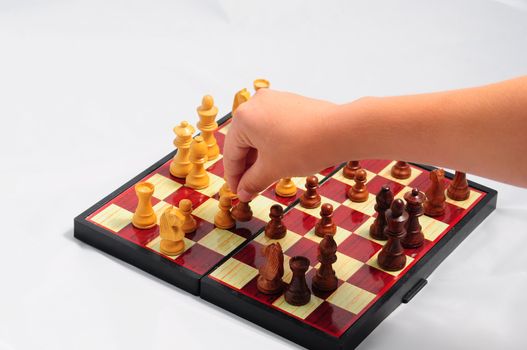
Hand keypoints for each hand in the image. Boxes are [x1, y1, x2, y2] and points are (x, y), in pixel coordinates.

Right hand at [223, 89, 337, 201]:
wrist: (340, 131)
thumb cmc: (303, 148)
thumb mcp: (272, 170)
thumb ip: (252, 182)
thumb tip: (242, 192)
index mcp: (244, 118)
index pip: (231, 153)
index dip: (234, 178)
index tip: (238, 193)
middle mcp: (255, 103)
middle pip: (243, 141)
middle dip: (247, 167)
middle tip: (250, 188)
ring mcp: (274, 100)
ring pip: (259, 133)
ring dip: (260, 156)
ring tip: (266, 176)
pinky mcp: (290, 102)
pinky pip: (273, 125)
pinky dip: (273, 143)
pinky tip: (280, 159)